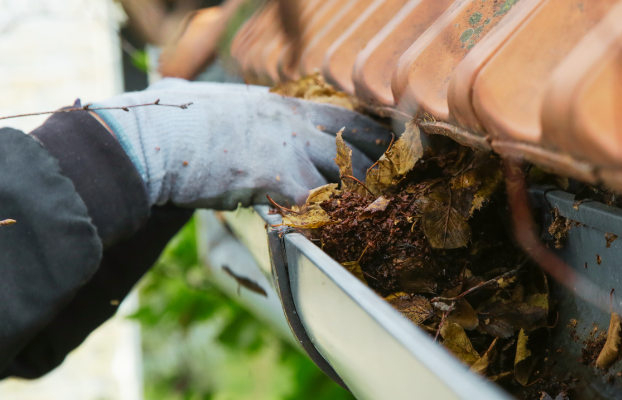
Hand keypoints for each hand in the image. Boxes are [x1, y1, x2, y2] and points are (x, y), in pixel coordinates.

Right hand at [93, 78, 390, 208]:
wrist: (154, 136)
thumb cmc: (174, 118)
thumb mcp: (211, 100)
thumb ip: (229, 106)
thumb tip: (199, 95)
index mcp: (281, 106)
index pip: (341, 116)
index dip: (368, 134)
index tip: (387, 146)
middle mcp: (293, 123)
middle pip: (352, 144)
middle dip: (374, 167)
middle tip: (392, 185)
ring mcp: (289, 148)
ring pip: (342, 174)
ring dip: (356, 197)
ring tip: (372, 215)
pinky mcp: (277, 177)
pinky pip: (315, 204)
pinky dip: (325, 220)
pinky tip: (333, 234)